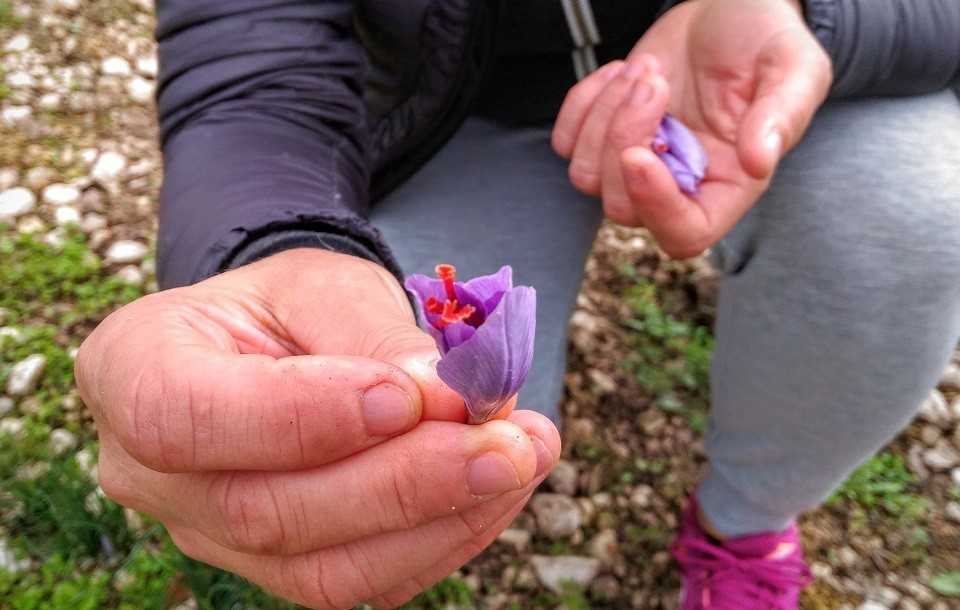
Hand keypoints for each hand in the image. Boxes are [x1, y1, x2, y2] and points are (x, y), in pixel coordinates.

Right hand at [76, 249, 558, 608]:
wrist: (281, 348)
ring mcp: (213, 536)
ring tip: (524, 455)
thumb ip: (376, 338)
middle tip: (508, 440)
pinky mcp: (281, 568)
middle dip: (403, 480)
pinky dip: (445, 538)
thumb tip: (453, 403)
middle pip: (267, 510)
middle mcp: (154, 475)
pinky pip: (365, 582)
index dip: (301, 417)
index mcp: (132, 372)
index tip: (408, 396)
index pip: (186, 416)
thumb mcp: (323, 285)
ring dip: (441, 518)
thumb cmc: (287, 307)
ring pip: (323, 569)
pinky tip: (499, 487)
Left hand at [552, 0, 831, 256]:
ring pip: (587, 177)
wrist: (729, 9)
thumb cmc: (766, 41)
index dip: (656, 208)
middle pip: (622, 207)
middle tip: (656, 80)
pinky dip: (583, 103)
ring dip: (605, 115)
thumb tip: (758, 162)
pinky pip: (566, 143)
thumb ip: (781, 116)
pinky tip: (620, 72)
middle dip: (625, 138)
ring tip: (647, 69)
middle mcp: (678, 184)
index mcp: (728, 185)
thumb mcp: (794, 68)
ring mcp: (636, 162)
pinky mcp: (604, 136)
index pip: (685, 233)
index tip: (638, 155)